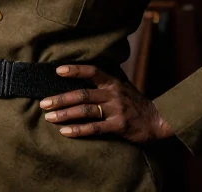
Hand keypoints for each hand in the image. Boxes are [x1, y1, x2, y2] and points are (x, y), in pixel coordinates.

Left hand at [39, 65, 173, 143]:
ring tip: (49, 117)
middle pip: (82, 94)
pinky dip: (78, 130)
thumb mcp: (124, 88)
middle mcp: (113, 94)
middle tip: (43, 102)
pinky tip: (65, 131)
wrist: (158, 121)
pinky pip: (94, 128)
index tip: (57, 71)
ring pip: (85, 111)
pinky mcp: (118, 126)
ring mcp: (116, 110)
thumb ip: (106, 82)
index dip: (75, 70)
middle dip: (60, 98)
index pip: (92, 71)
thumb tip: (84, 75)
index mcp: (113, 83)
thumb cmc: (136, 104)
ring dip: (65, 114)